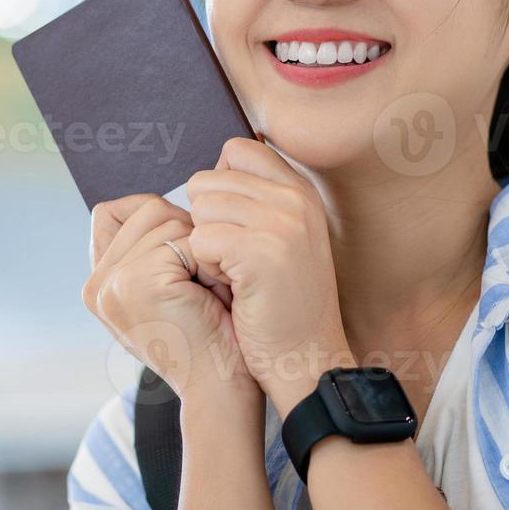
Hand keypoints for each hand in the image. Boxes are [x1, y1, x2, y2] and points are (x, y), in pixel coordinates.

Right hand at [83, 193, 256, 401]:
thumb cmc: (210, 336)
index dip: (159, 221)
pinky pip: (185, 240)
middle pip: (146, 208)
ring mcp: (112, 284)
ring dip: (201, 248)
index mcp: (97, 285)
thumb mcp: (170, 287)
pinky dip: (209, 262)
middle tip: (203, 284)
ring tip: (207, 291)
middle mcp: (96, 284)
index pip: (115, 210)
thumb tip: (169, 198)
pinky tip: (212, 297)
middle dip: (187, 234)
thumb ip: (150, 247)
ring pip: (166, 218)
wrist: (222, 389)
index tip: (186, 261)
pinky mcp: (137, 282)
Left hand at [186, 137, 353, 416]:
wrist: (307, 359)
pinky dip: (206, 268)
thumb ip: (256, 200)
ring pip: (201, 208)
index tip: (232, 228)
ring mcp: (282, 222)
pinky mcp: (261, 251)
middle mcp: (295, 198)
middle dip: (206, 222)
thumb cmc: (283, 305)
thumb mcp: (283, 238)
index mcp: (300, 190)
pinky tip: (233, 288)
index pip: (237, 150)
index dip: (218, 188)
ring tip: (235, 275)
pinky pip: (200, 239)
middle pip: (208, 180)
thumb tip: (207, 175)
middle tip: (233, 260)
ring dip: (205, 246)